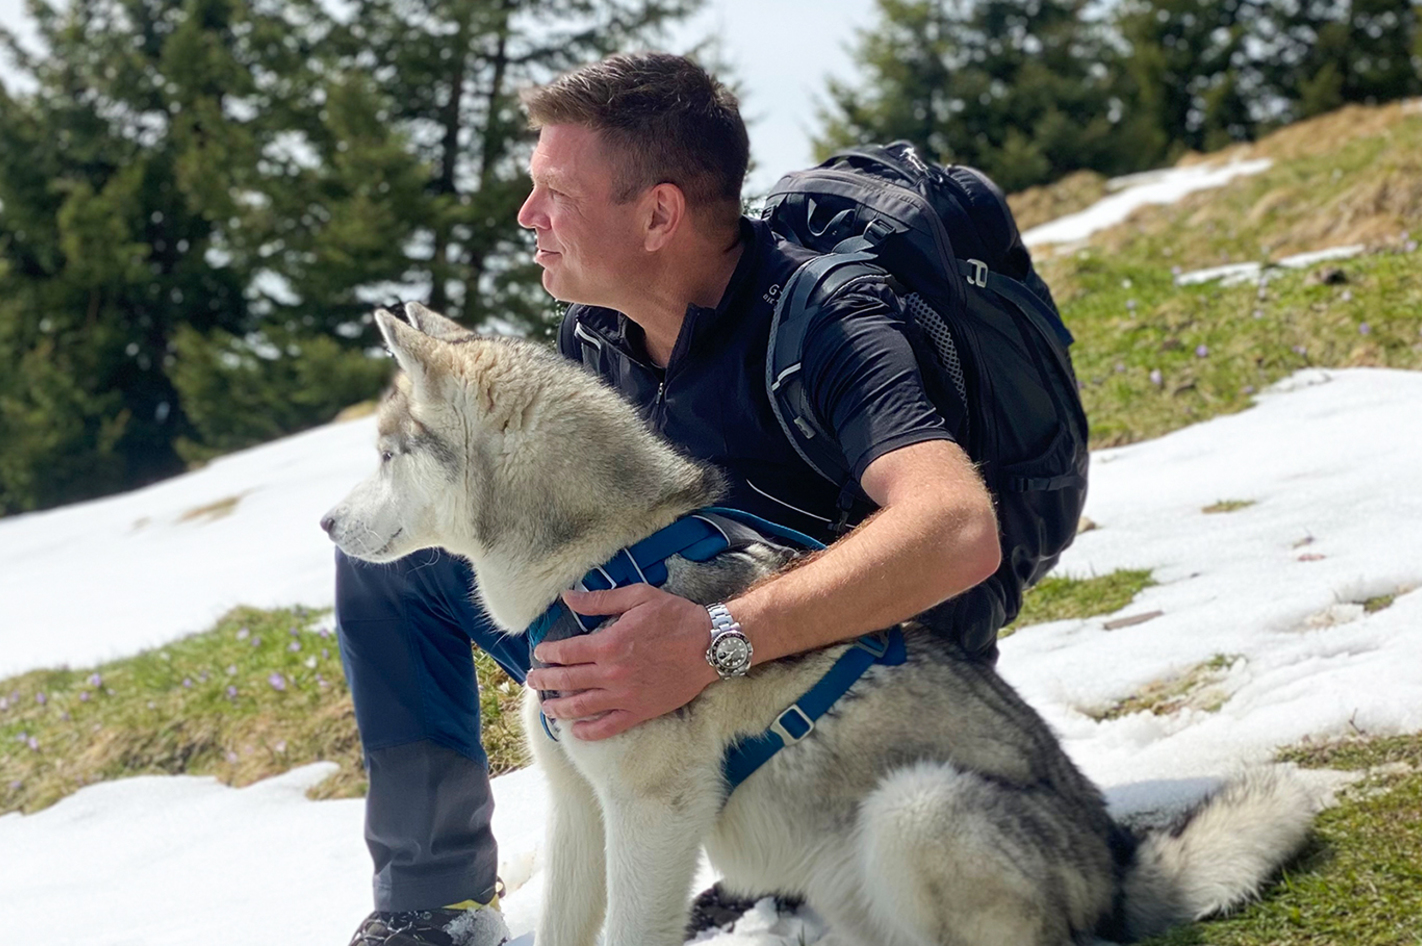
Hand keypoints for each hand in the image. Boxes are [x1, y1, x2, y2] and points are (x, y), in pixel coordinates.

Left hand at [524, 584, 719, 740]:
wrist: (709, 645)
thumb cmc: (675, 617)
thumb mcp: (638, 597)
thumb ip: (600, 600)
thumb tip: (568, 597)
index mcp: (609, 644)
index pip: (566, 652)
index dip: (548, 653)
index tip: (540, 653)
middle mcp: (612, 673)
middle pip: (566, 681)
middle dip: (545, 680)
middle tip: (533, 680)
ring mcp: (625, 696)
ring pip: (581, 708)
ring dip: (558, 708)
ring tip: (547, 707)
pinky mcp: (639, 712)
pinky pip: (607, 727)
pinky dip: (588, 732)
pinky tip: (576, 731)